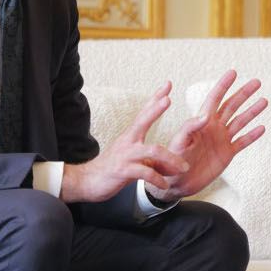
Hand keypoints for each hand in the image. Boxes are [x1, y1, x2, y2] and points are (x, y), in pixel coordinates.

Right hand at [60, 82, 188, 202]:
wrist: (87, 181)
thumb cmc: (112, 167)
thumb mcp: (130, 155)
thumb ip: (148, 154)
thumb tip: (167, 157)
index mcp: (130, 136)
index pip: (144, 113)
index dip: (155, 98)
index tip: (167, 85)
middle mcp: (127, 142)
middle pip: (143, 121)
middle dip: (156, 109)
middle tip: (168, 99)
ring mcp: (125, 156)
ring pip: (152, 150)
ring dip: (171, 158)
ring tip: (184, 167)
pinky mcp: (123, 171)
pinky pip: (145, 173)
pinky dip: (158, 179)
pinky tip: (165, 185)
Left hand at [147, 69, 266, 202]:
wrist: (176, 184)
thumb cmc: (172, 162)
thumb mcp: (179, 143)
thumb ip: (189, 129)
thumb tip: (205, 116)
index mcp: (201, 122)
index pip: (214, 99)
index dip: (223, 85)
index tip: (233, 72)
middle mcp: (213, 127)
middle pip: (231, 106)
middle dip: (243, 93)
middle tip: (257, 82)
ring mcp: (221, 140)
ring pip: (240, 121)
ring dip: (252, 111)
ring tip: (264, 100)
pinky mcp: (227, 154)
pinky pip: (242, 142)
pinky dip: (252, 135)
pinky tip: (262, 128)